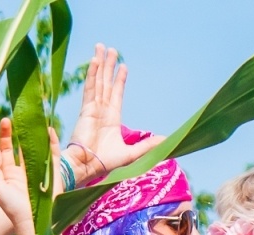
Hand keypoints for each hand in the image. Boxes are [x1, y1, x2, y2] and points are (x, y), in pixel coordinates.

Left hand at [0, 119, 63, 226]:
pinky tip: (48, 130)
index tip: (5, 121)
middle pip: (21, 146)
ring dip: (36, 134)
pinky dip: (52, 142)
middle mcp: (25, 171)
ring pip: (38, 148)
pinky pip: (53, 154)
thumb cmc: (13, 209)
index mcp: (10, 174)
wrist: (34, 223)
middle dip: (20, 131)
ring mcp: (39, 171)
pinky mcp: (53, 173)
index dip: (5, 136)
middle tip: (18, 116)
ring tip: (33, 119)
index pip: (6, 150)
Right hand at [64, 44, 162, 184]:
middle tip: (110, 49)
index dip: (119, 80)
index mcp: (111, 119)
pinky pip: (90, 88)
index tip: (123, 66)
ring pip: (98, 81)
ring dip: (100, 64)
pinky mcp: (86, 109)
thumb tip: (166, 141)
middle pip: (105, 82)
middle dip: (108, 66)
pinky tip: (95, 61)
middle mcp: (101, 110)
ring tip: (101, 47)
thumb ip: (147, 146)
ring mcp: (93, 108)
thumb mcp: (132, 154)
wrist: (88, 167)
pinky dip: (92, 74)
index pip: (116, 94)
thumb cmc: (106, 163)